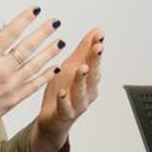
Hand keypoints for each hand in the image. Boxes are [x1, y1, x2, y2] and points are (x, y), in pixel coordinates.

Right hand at [0, 8, 65, 136]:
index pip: (10, 33)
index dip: (25, 19)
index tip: (36, 9)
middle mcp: (0, 70)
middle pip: (27, 47)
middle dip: (43, 33)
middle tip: (55, 22)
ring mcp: (9, 86)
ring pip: (34, 66)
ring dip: (49, 52)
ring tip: (61, 41)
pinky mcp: (13, 100)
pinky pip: (33, 86)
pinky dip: (45, 77)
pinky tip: (55, 68)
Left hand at [35, 28, 104, 142]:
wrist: (52, 119)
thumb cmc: (63, 91)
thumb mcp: (72, 67)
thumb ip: (84, 50)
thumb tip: (98, 31)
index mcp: (89, 79)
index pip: (95, 62)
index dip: (97, 49)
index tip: (99, 35)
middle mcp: (87, 92)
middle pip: (92, 75)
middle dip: (95, 61)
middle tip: (98, 48)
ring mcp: (77, 104)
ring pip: (81, 91)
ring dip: (81, 79)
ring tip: (81, 68)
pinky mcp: (64, 114)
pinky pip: (65, 107)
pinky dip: (64, 100)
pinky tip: (61, 93)